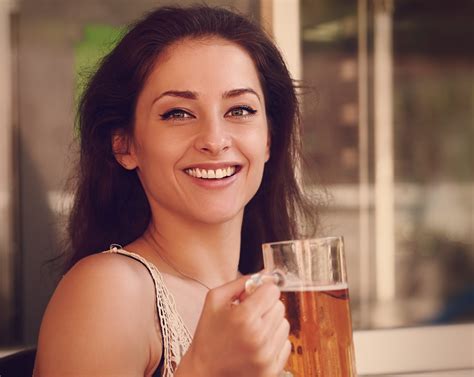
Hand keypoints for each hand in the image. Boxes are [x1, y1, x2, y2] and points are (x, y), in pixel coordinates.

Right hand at [176, 275, 290, 376]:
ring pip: (285, 324)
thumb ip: (240, 282)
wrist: (204, 371)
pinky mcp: (271, 370)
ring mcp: (266, 356)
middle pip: (280, 305)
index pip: (272, 290)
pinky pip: (286, 344)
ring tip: (252, 330)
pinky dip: (274, 341)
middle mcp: (258, 337)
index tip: (253, 296)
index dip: (262, 290)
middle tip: (249, 314)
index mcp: (244, 317)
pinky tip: (257, 344)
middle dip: (266, 306)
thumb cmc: (208, 333)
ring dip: (271, 323)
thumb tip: (266, 273)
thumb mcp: (215, 300)